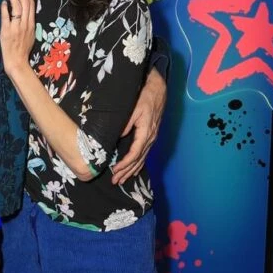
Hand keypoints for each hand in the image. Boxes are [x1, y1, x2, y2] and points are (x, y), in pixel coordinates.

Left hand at [0, 0, 34, 76]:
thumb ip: (28, 24)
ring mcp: (16, 27)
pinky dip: (5, 8)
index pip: (31, 5)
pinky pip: (6, 16)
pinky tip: (3, 3)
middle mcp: (25, 24)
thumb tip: (26, 14)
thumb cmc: (23, 50)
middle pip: (25, 3)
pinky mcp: (7, 31)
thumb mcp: (30, 35)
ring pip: (17, 7)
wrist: (17, 61)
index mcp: (32, 24)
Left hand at [112, 67, 165, 183]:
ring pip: (141, 159)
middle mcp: (150, 138)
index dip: (125, 164)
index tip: (115, 171)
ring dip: (132, 170)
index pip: (134, 154)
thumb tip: (118, 136)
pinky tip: (134, 170)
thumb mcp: (133, 109)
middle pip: (138, 160)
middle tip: (115, 181)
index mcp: (145, 133)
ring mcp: (151, 138)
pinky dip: (138, 164)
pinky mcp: (151, 136)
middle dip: (126, 172)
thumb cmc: (144, 97)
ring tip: (122, 180)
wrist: (158, 90)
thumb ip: (126, 123)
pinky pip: (144, 154)